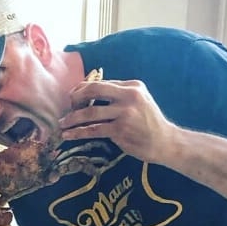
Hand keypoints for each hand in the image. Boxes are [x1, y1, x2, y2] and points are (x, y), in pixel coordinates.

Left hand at [59, 77, 175, 164]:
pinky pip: (93, 129)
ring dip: (72, 118)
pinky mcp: (120, 130)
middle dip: (75, 98)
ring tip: (62, 124)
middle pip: (94, 90)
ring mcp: (124, 113)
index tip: (73, 98)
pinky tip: (68, 135)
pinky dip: (78, 132)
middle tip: (66, 107)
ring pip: (90, 112)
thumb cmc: (148, 123)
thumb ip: (119, 97)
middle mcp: (128, 95)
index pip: (101, 83)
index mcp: (132, 86)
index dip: (83, 90)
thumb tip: (92, 96)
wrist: (164, 141)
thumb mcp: (138, 102)